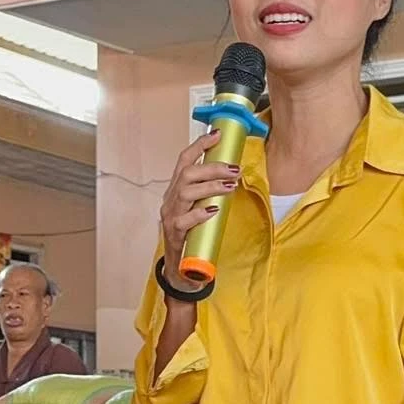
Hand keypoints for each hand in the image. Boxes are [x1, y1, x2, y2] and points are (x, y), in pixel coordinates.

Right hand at [159, 130, 239, 269]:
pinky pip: (184, 220)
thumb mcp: (202, 208)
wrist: (182, 269)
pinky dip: (199, 213)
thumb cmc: (194, 234)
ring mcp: (169, 216)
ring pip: (185, 192)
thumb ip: (211, 193)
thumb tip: (233, 176)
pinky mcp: (173, 234)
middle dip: (211, 167)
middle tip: (234, 168)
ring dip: (209, 186)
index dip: (199, 146)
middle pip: (186, 173)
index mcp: (176, 190)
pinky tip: (214, 210)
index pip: (184, 161)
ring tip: (230, 186)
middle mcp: (170, 199)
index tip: (218, 135)